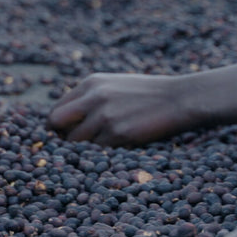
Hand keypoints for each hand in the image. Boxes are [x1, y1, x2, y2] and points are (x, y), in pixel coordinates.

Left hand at [48, 73, 201, 146]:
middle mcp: (93, 97)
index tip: (64, 136)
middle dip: (61, 137)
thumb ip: (89, 99)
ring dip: (85, 148)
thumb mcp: (114, 86)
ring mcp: (105, 116)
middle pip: (55, 124)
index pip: (56, 109)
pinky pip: (98, 151)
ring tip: (104, 144)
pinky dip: (105, 153)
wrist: (180, 98)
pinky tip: (119, 145)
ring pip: (76, 142)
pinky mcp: (119, 133)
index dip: (57, 127)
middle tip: (73, 146)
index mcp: (91, 83)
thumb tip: (62, 123)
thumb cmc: (147, 95)